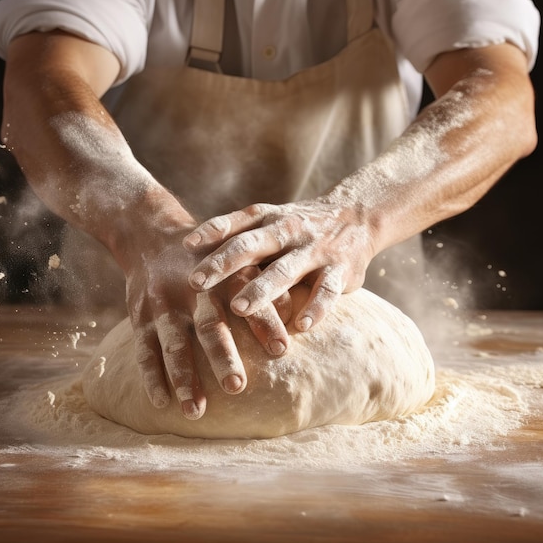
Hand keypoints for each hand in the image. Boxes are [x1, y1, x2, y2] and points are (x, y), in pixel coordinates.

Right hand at [124, 224, 290, 420]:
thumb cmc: (209, 260)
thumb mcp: (234, 261)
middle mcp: (192, 291)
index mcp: (222, 276)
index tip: (282, 350)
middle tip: (237, 387)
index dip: (264, 323)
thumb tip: (297, 312)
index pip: (247, 300)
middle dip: (222, 357)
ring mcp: (163, 306)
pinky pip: (144, 351)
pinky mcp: (140, 318)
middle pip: (209, 325)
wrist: (151, 237)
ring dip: (183, 378)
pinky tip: (161, 402)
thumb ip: (263, 286)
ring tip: (196, 412)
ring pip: (173, 345)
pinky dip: (151, 377)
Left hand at [183, 198, 373, 331]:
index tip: (185, 245)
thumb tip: (189, 255)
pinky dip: (316, 308)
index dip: (211, 232)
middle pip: (251, 245)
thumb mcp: (271, 222)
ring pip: (285, 269)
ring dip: (262, 288)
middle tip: (196, 283)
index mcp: (268, 218)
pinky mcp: (340, 270)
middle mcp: (289, 230)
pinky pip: (327, 291)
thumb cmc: (299, 226)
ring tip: (239, 308)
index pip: (236, 223)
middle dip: (223, 264)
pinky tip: (302, 327)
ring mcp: (315, 249)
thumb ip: (240, 236)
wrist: (358, 216)